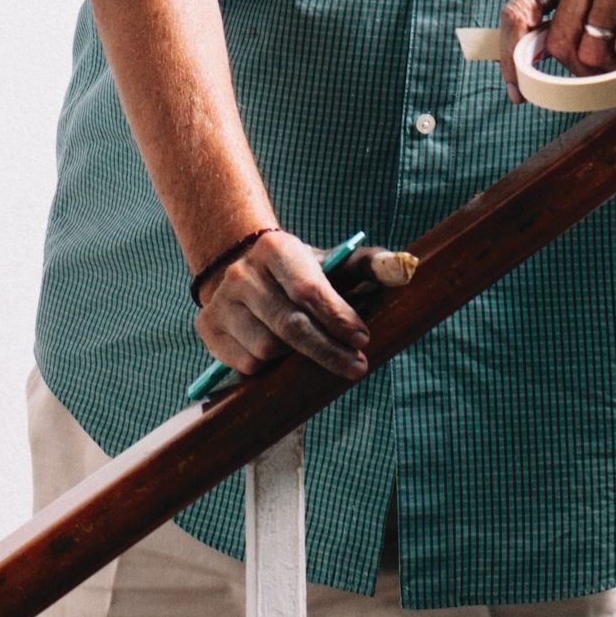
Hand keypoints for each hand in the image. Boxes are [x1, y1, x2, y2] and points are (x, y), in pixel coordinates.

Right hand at [194, 230, 372, 379]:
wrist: (248, 275)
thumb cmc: (305, 273)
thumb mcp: (338, 263)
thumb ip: (374, 263)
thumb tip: (407, 266)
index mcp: (275, 248)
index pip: (308, 288)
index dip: (337, 317)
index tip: (363, 339)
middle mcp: (242, 272)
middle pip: (289, 325)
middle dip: (328, 350)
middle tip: (357, 367)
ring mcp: (221, 300)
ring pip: (267, 349)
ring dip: (296, 359)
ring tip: (312, 350)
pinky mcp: (208, 328)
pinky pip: (247, 364)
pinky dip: (271, 367)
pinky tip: (282, 354)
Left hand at [498, 0, 615, 99]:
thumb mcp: (596, 3)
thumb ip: (560, 24)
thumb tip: (519, 66)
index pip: (518, 10)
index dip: (512, 55)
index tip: (517, 92)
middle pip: (559, 44)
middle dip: (582, 69)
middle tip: (610, 61)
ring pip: (591, 53)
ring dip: (614, 66)